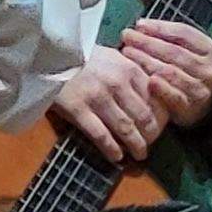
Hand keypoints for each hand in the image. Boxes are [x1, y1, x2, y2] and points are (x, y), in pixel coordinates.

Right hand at [52, 48, 166, 162]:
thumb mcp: (114, 58)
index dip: (162, 118)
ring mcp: (97, 96)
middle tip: (150, 145)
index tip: (161, 128)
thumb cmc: (83, 57)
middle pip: (144, 117)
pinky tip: (117, 157)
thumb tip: (153, 97)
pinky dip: (111, 149)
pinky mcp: (78, 109)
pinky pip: (100, 135)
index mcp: (130, 69)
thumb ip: (134, 75)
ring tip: (139, 155)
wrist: (49, 54)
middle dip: (151, 135)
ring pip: (125, 128)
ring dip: (136, 145)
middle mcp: (118, 83)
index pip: (155, 98)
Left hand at [118, 9, 211, 128]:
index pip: (184, 32)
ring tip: (127, 54)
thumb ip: (160, 17)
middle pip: (175, 51)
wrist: (200, 104)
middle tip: (126, 36)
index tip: (139, 23)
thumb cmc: (183, 67)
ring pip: (172, 71)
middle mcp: (208, 66)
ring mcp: (201, 87)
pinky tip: (146, 80)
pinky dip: (161, 88)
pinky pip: (175, 95)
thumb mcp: (177, 43)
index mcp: (208, 47)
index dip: (160, 27)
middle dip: (148, 43)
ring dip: (148, 62)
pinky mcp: (192, 106)